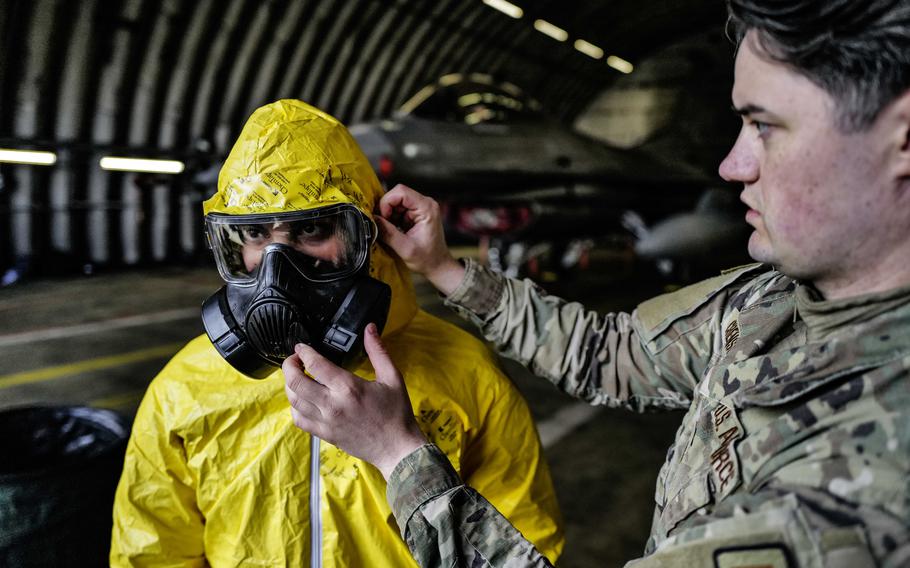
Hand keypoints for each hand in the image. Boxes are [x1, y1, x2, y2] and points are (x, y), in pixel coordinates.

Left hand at [283, 323, 427, 479]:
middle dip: (289, 365)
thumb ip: (378, 351)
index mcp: (349, 387)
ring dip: (290, 385)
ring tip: (296, 376)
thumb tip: (370, 328)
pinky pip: (299, 419)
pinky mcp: (325, 434)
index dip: (303, 352)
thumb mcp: (392, 377)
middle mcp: (332, 405)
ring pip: (293, 400)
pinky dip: (295, 407)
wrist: (397, 448)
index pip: (315, 364)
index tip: (302, 347)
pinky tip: (302, 400)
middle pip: (295, 382)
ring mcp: (326, 421)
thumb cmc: (396, 413)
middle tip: (294, 359)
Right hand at [376, 184, 464, 295]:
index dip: (387, 203)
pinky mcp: (416, 213)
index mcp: (427, 208)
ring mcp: (421, 208)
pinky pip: (398, 209)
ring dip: (389, 216)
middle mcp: (425, 204)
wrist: (437, 265)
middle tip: (385, 226)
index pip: (401, 192)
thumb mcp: (405, 248)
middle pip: (397, 195)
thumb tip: (373, 220)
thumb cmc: (428, 258)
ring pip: (396, 202)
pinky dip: (393, 219)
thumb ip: (388, 233)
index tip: (383, 218)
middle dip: (386, 210)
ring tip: (394, 231)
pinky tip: (397, 231)